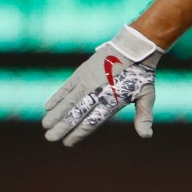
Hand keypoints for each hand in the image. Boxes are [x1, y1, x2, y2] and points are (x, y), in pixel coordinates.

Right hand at [42, 26, 162, 146]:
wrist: (133, 48)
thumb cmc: (142, 76)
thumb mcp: (146, 96)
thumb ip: (144, 117)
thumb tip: (146, 136)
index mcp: (112, 101)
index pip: (91, 122)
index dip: (78, 133)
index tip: (67, 143)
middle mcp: (96, 93)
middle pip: (76, 113)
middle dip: (62, 127)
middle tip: (49, 139)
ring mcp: (87, 81)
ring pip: (68, 101)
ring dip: (56, 114)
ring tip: (45, 126)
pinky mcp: (82, 72)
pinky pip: (66, 87)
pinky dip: (57, 97)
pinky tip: (48, 107)